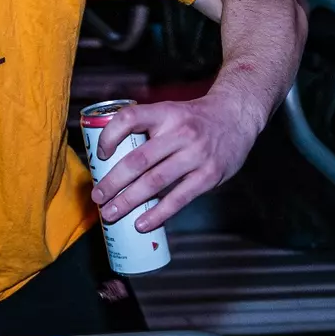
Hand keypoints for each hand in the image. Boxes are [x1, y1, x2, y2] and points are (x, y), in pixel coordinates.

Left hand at [91, 94, 261, 231]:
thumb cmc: (195, 119)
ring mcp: (196, 155)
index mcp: (165, 113)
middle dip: (113, 182)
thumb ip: (147, 130)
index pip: (129, 119)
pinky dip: (158, 214)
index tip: (99, 155)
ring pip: (155, 182)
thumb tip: (112, 160)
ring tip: (111, 213)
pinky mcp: (209, 176)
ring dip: (129, 201)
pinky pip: (179, 199)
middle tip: (97, 197)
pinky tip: (141, 224)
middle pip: (138, 160)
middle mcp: (180, 132)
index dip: (109, 136)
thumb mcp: (170, 112)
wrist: (237, 116)